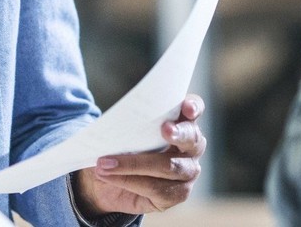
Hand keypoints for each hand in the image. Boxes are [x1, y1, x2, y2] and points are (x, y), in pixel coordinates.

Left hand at [73, 94, 205, 215]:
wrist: (106, 179)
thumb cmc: (118, 147)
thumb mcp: (118, 131)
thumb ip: (125, 124)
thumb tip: (113, 121)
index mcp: (180, 122)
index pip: (194, 108)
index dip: (194, 106)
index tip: (187, 108)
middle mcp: (190, 147)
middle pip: (191, 138)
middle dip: (179, 133)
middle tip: (165, 129)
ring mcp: (187, 172)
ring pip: (169, 167)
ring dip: (134, 164)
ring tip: (106, 162)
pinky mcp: (178, 195)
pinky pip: (157, 189)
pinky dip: (129, 181)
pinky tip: (109, 176)